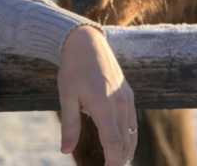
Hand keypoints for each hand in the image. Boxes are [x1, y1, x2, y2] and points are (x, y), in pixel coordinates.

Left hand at [58, 25, 136, 164]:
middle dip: (120, 158)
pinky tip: (122, 142)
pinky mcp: (128, 93)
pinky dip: (129, 134)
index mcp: (103, 105)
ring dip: (126, 148)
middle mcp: (119, 103)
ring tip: (119, 161)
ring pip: (132, 131)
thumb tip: (65, 150)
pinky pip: (132, 119)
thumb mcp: (66, 97)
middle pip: (125, 140)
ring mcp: (127, 97)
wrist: (86, 42)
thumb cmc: (73, 69)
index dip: (113, 161)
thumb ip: (69, 126)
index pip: (113, 142)